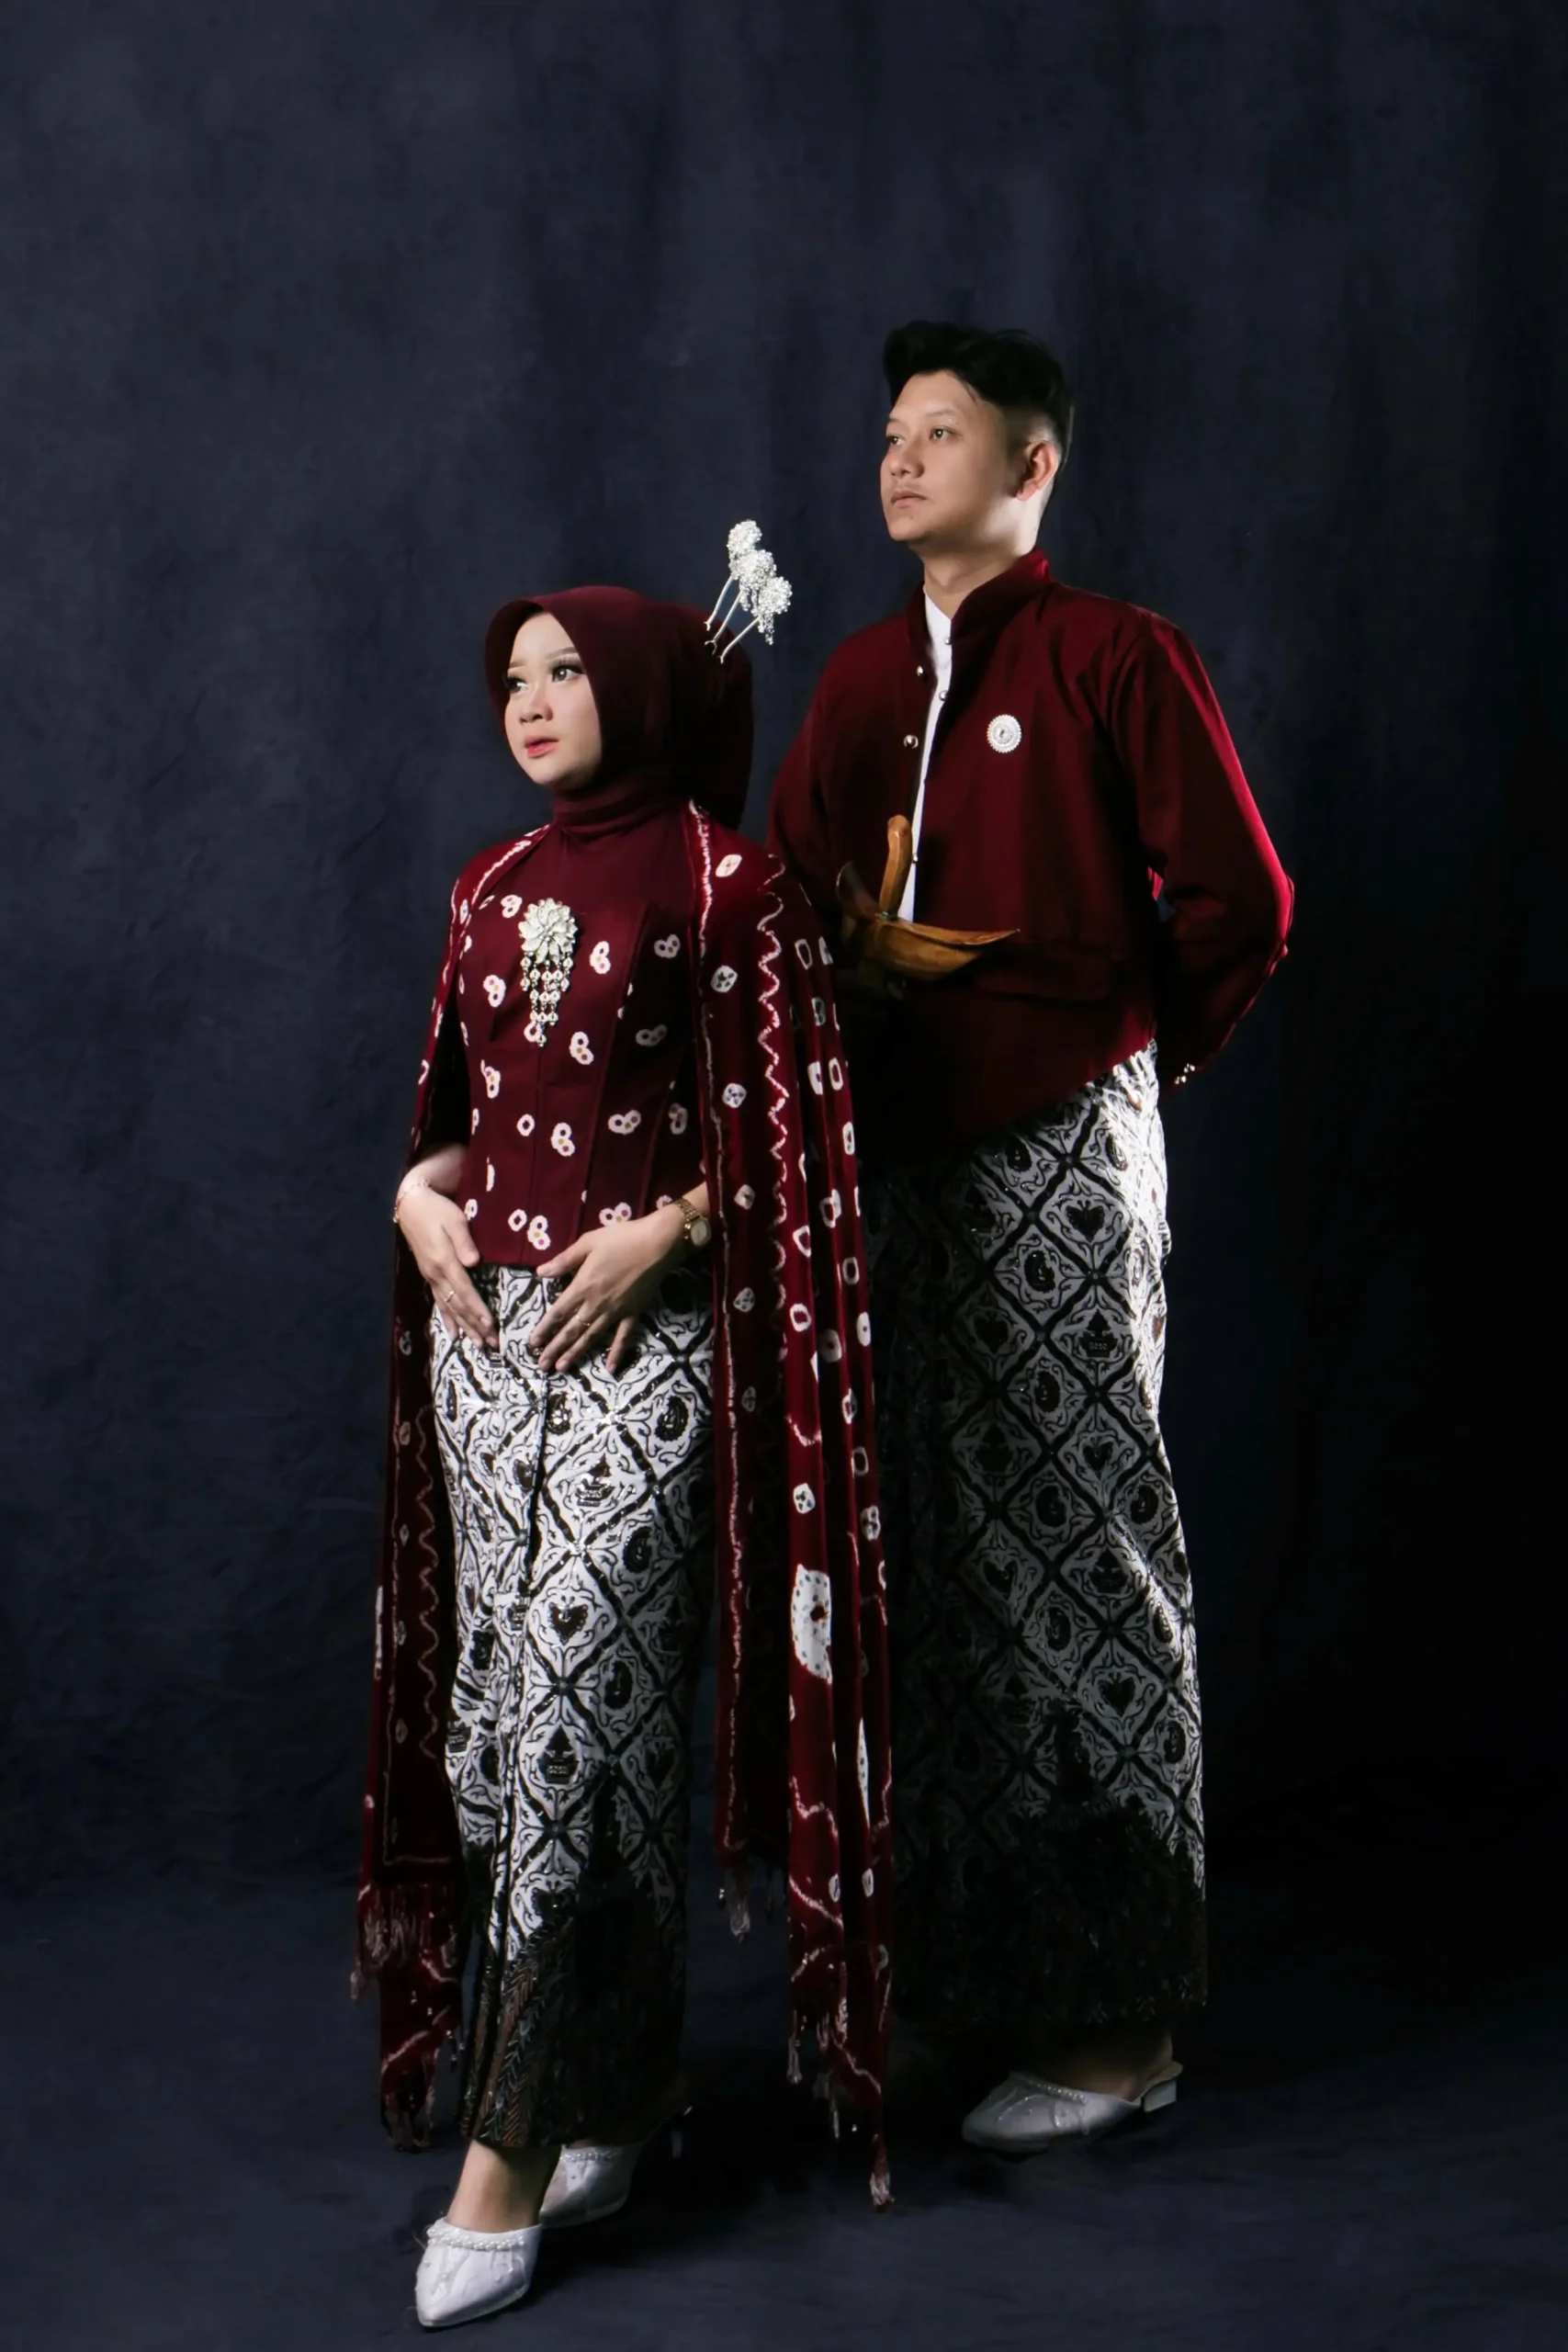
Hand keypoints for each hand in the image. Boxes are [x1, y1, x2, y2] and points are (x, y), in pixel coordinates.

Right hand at [396, 1178, 497, 1349]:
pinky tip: (453, 1334)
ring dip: (464, 1327)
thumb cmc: (437, 1210)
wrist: (412, 1206)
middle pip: (458, 1305)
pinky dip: (447, 1320)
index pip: (465, 1291)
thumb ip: (464, 1242)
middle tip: (491, 1344)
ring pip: (449, 1308)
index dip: (478, 1310)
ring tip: (478, 1344)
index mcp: (445, 1262)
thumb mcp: (454, 1220)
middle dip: (475, 1325)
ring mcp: (431, 1277)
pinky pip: (439, 1303)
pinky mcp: (429, 1276)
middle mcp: (436, 1275)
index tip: (491, 1325)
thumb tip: (474, 1263)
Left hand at [531, 1208, 688, 1374]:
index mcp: (582, 1286)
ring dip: (576, 1354)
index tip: (533, 1343)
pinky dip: (616, 1353)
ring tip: (562, 1369)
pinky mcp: (633, 1314)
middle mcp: (596, 1304)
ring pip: (591, 1337)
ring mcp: (615, 1312)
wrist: (657, 1245)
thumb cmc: (621, 1239)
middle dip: (555, 1349)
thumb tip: (540, 1273)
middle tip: (542, 1366)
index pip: (558, 1313)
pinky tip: (610, 1369)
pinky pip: (623, 1337)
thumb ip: (564, 1260)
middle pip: (571, 1330)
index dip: (544, 1329)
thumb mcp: (587, 1243)